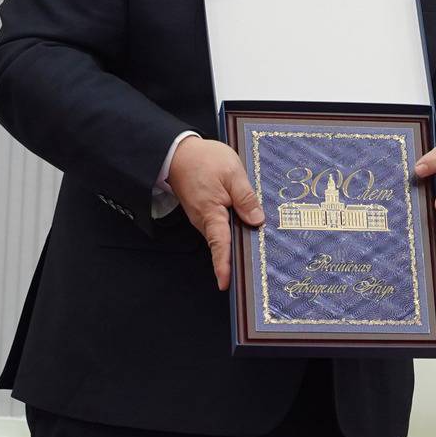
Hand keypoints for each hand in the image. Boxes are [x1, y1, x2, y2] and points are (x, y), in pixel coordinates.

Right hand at [168, 138, 263, 289]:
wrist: (179, 152)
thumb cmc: (204, 160)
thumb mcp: (232, 173)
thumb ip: (245, 197)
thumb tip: (257, 220)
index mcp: (210, 213)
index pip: (219, 244)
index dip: (222, 264)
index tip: (225, 283)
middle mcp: (204, 220)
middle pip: (223, 244)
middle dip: (235, 259)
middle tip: (254, 271)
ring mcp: (203, 217)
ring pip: (222, 235)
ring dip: (236, 243)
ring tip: (256, 253)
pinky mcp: (205, 212)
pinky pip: (220, 226)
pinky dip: (232, 230)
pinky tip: (247, 228)